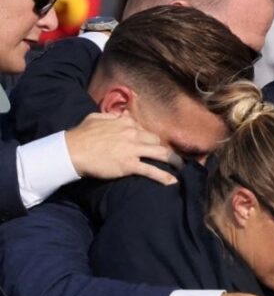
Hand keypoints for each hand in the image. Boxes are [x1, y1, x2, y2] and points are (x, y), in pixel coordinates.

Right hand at [65, 113, 180, 184]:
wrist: (71, 151)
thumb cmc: (81, 134)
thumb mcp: (96, 117)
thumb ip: (112, 115)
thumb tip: (123, 114)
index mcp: (126, 122)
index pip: (146, 130)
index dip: (150, 139)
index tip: (153, 145)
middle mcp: (133, 134)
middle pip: (156, 141)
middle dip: (162, 149)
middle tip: (168, 158)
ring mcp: (132, 149)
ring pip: (161, 154)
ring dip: (173, 161)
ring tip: (180, 167)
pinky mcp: (130, 165)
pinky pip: (152, 171)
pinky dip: (165, 177)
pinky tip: (173, 182)